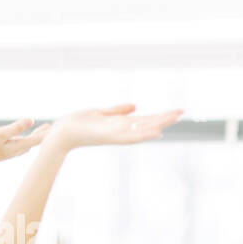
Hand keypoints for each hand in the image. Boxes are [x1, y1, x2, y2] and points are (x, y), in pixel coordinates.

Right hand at [0, 118, 50, 169]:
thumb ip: (15, 128)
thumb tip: (31, 120)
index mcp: (18, 146)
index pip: (38, 139)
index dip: (48, 132)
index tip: (59, 126)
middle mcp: (16, 150)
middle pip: (35, 142)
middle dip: (43, 134)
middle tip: (52, 126)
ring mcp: (9, 152)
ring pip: (27, 144)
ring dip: (35, 137)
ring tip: (40, 130)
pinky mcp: (2, 152)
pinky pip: (19, 145)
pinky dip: (25, 140)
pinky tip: (20, 139)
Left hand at [46, 104, 182, 151]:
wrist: (60, 133)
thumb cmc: (76, 124)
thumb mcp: (99, 113)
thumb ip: (117, 111)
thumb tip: (135, 106)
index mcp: (118, 125)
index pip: (143, 120)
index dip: (159, 116)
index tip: (176, 112)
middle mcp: (119, 131)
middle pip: (146, 124)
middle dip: (164, 118)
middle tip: (182, 112)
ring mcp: (114, 135)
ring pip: (140, 131)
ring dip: (157, 125)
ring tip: (173, 119)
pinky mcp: (107, 137)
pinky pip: (128, 137)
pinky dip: (141, 135)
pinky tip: (154, 132)